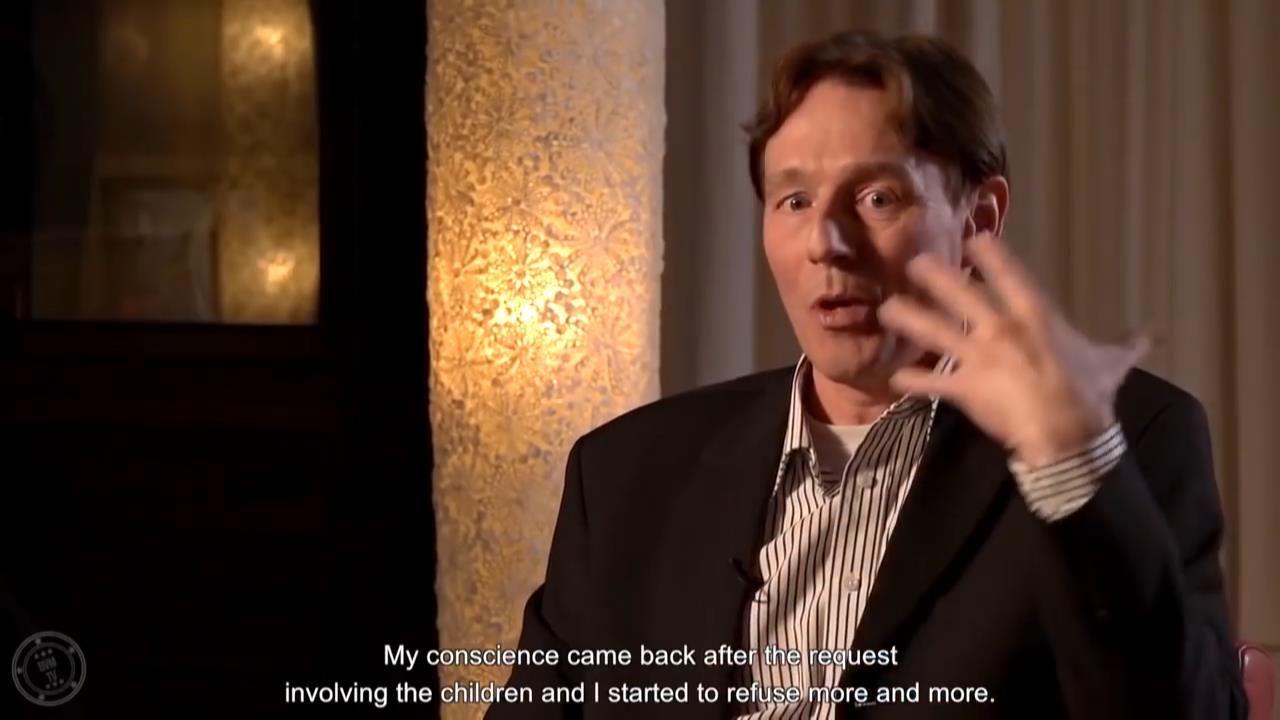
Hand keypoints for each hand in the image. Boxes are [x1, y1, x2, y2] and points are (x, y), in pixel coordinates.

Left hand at [876, 232, 1148, 466]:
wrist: (1069, 437)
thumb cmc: (1091, 395)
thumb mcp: (1111, 363)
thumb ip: (1126, 345)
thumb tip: (1154, 333)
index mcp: (1035, 316)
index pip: (1009, 275)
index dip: (989, 254)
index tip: (974, 238)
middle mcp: (1001, 330)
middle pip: (960, 295)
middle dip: (934, 277)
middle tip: (914, 263)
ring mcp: (979, 359)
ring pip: (934, 332)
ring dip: (909, 320)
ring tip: (887, 310)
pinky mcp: (965, 389)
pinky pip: (932, 383)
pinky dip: (913, 380)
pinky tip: (894, 377)